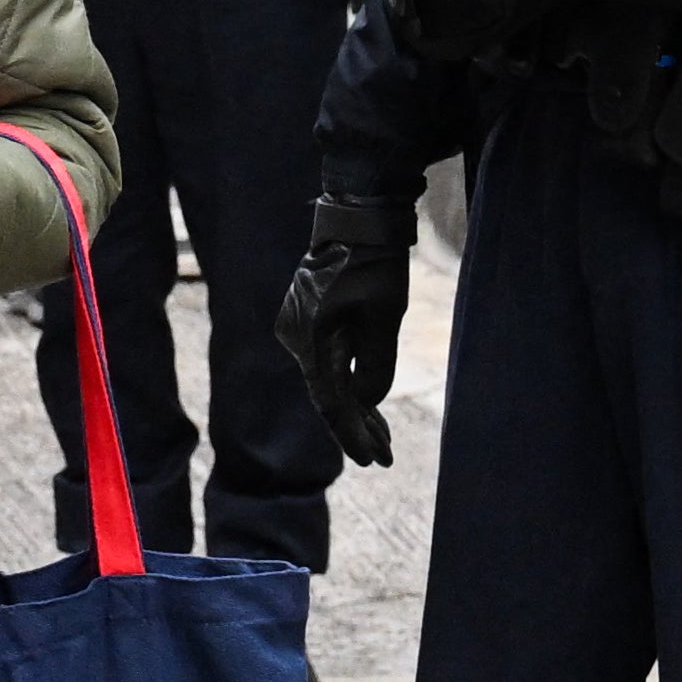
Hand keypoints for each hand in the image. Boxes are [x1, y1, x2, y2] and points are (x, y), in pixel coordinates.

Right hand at [274, 201, 415, 470]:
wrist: (354, 221)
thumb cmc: (375, 265)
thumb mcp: (386, 317)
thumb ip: (376, 365)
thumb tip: (368, 403)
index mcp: (314, 339)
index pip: (333, 401)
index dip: (353, 434)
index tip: (374, 460)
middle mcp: (295, 338)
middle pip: (326, 396)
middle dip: (357, 428)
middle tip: (385, 457)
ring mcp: (295, 330)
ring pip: (325, 381)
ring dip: (353, 408)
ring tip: (382, 438)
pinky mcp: (303, 322)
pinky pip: (323, 363)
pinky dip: (345, 384)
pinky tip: (364, 403)